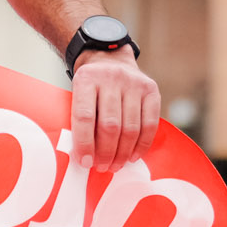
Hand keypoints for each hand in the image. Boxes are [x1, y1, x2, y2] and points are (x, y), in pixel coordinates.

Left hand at [67, 45, 157, 170]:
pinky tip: (133, 156)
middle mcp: (111, 77)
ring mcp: (133, 82)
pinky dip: (142, 144)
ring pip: (131, 127)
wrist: (109, 59)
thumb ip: (78, 119)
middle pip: (110, 125)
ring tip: (115, 165)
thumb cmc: (89, 86)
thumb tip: (83, 157)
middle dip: (106, 152)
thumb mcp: (75, 92)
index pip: (84, 116)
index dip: (84, 143)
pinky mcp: (151, 89)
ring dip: (123, 152)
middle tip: (102, 167)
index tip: (84, 162)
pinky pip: (150, 124)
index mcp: (86, 78)